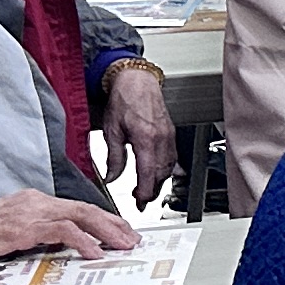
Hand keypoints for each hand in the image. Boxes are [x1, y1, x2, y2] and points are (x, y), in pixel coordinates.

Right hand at [0, 191, 133, 267]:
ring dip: (106, 232)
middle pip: (85, 209)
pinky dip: (83, 241)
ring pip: (80, 216)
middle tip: (133, 239)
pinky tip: (95, 253)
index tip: (121, 231)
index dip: (103, 219)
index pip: (77, 207)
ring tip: (123, 246)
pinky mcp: (23, 228)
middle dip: (113, 224)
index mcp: (33, 202)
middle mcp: (36, 202)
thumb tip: (55, 245)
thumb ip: (32, 233)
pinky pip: (62, 231)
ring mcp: (30, 213)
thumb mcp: (7, 231)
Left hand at [91, 61, 178, 203]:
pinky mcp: (171, 133)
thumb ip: (113, 158)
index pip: (149, 174)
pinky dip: (166, 169)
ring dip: (159, 181)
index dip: (145, 192)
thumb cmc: (124, 100)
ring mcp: (169, 136)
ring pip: (169, 167)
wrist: (137, 81)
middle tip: (140, 200)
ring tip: (146, 188)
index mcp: (146, 139)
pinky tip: (158, 172)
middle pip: (162, 174)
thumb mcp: (111, 131)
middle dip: (152, 190)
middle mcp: (161, 139)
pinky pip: (172, 156)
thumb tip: (111, 177)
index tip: (140, 203)